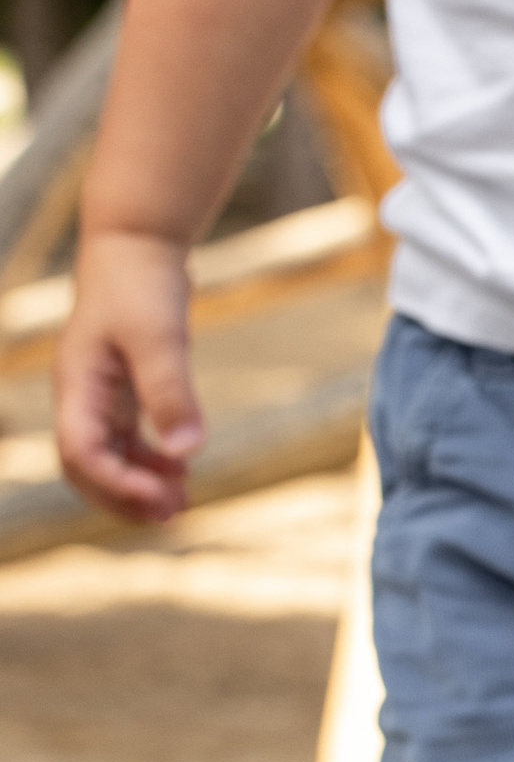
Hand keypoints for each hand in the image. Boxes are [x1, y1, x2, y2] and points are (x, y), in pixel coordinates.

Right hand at [53, 231, 203, 519]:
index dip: (115, 484)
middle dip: (123, 497)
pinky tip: (182, 472)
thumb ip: (171, 392)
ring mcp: (98, 395)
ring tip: (180, 504)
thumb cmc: (142, 285)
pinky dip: (150, 461)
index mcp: (78, 386)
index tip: (159, 500)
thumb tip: (186, 453)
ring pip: (107, 457)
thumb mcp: (160, 338)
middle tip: (171, 515)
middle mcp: (81, 396)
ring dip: (138, 484)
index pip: (81, 453)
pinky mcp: (121, 389)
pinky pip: (126, 440)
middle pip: (85, 467)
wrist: (138, 246)